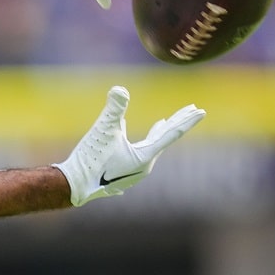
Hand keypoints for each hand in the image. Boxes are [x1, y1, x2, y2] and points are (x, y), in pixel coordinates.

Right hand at [53, 86, 204, 206]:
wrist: (73, 185)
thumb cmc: (90, 159)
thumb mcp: (102, 130)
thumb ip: (114, 109)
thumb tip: (120, 89)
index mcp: (145, 157)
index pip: (170, 134)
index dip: (185, 120)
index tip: (201, 110)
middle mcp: (144, 167)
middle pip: (164, 140)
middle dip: (177, 123)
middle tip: (193, 110)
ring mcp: (134, 172)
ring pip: (151, 147)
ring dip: (158, 132)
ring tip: (163, 121)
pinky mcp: (122, 174)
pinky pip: (137, 154)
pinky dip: (141, 142)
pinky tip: (131, 136)